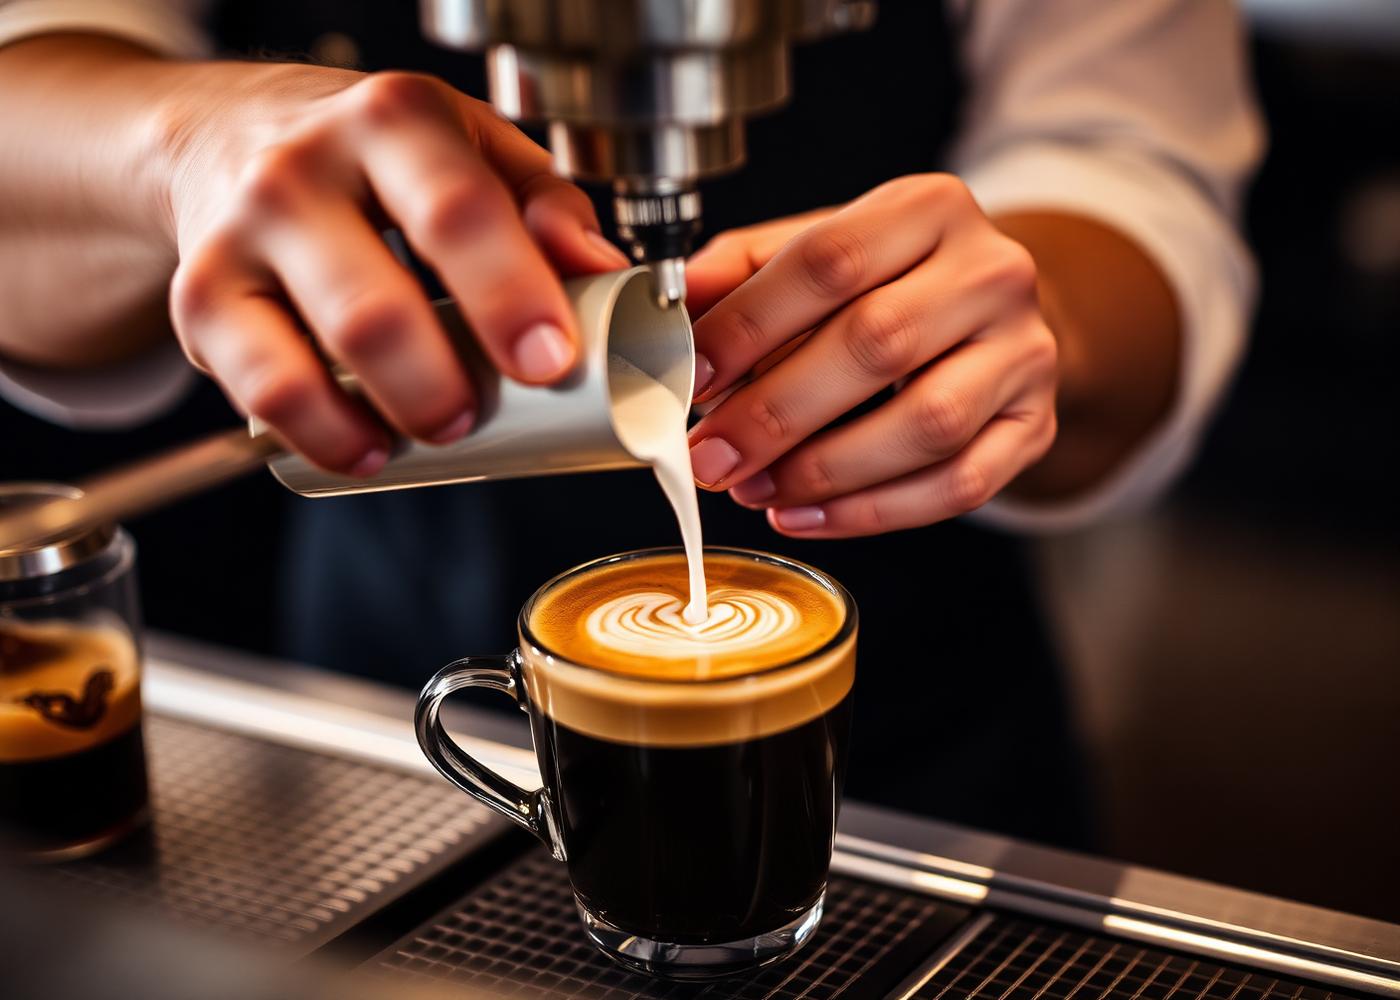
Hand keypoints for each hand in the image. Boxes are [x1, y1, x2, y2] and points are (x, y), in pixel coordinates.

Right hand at [163, 65, 627, 473]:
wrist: (229, 136)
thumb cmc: (376, 158)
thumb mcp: (474, 147)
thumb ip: (546, 205)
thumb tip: (600, 270)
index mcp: (391, 121)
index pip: (456, 212)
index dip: (510, 296)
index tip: (550, 359)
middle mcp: (302, 170)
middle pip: (378, 307)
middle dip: (442, 386)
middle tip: (480, 413)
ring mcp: (241, 237)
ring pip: (309, 358)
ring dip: (390, 416)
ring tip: (435, 429)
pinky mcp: (201, 301)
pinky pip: (262, 393)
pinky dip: (324, 434)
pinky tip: (366, 446)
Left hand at [685, 174, 1056, 537]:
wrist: (989, 317)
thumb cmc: (888, 284)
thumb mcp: (819, 250)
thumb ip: (742, 272)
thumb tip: (670, 300)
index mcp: (929, 207)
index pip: (830, 261)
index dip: (750, 325)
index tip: (690, 377)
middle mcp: (991, 271)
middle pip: (878, 343)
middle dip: (777, 411)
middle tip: (711, 455)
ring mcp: (1025, 351)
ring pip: (927, 423)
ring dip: (825, 470)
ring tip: (754, 489)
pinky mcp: (1037, 425)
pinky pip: (960, 485)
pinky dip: (873, 512)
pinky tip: (806, 515)